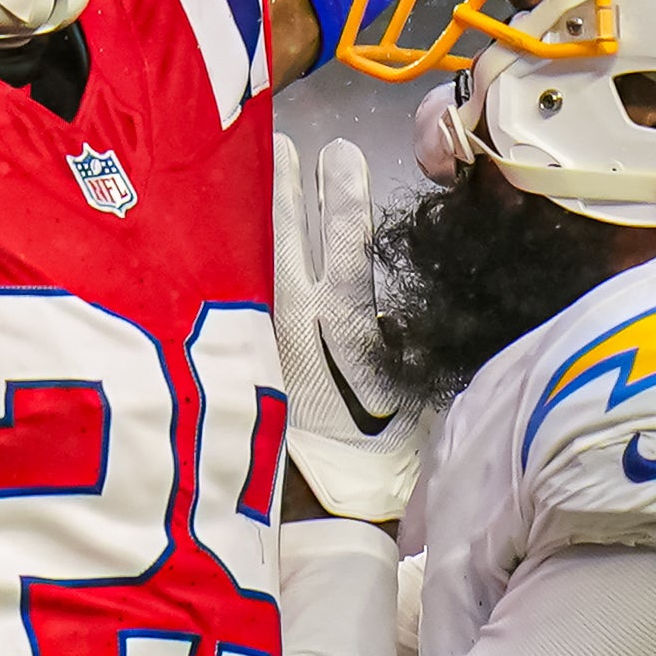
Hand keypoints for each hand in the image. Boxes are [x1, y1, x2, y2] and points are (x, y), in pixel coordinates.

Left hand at [272, 133, 422, 526]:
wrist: (333, 512)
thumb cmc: (382, 458)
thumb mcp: (412, 395)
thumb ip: (405, 343)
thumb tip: (398, 307)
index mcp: (347, 325)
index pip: (346, 243)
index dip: (342, 198)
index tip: (342, 151)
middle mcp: (303, 322)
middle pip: (291, 240)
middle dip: (289, 191)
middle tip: (284, 143)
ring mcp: (272, 337)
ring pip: (265, 263)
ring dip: (266, 216)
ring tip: (265, 169)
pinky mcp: (255, 357)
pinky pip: (251, 297)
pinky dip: (248, 263)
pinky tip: (243, 238)